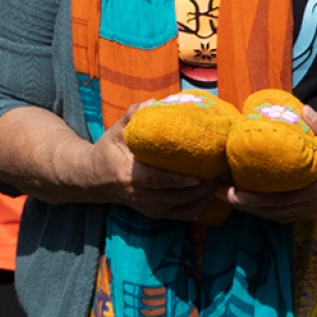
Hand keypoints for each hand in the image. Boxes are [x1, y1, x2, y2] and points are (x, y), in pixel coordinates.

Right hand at [91, 107, 222, 219]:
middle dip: (203, 186)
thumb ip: (134, 115)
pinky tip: (210, 192)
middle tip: (222, 171)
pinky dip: (200, 205)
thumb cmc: (108, 151)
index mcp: (129, 175)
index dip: (178, 180)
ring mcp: (148, 208)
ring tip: (220, 178)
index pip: (156, 180)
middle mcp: (140, 196)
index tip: (198, 175)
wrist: (94, 179)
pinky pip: (184, 214)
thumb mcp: (115, 131)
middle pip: (177, 195)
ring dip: (205, 195)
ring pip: (184, 206)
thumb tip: (155, 102)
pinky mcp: (155, 214)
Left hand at [228, 107, 316, 222]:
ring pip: (275, 215)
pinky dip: (266, 210)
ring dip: (252, 209)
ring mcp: (312, 209)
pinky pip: (284, 215)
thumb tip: (304, 109)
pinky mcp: (314, 209)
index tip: (230, 191)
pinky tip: (252, 201)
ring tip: (228, 197)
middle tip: (217, 192)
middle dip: (243, 204)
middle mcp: (311, 204)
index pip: (278, 200)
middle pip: (270, 211)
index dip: (252, 198)